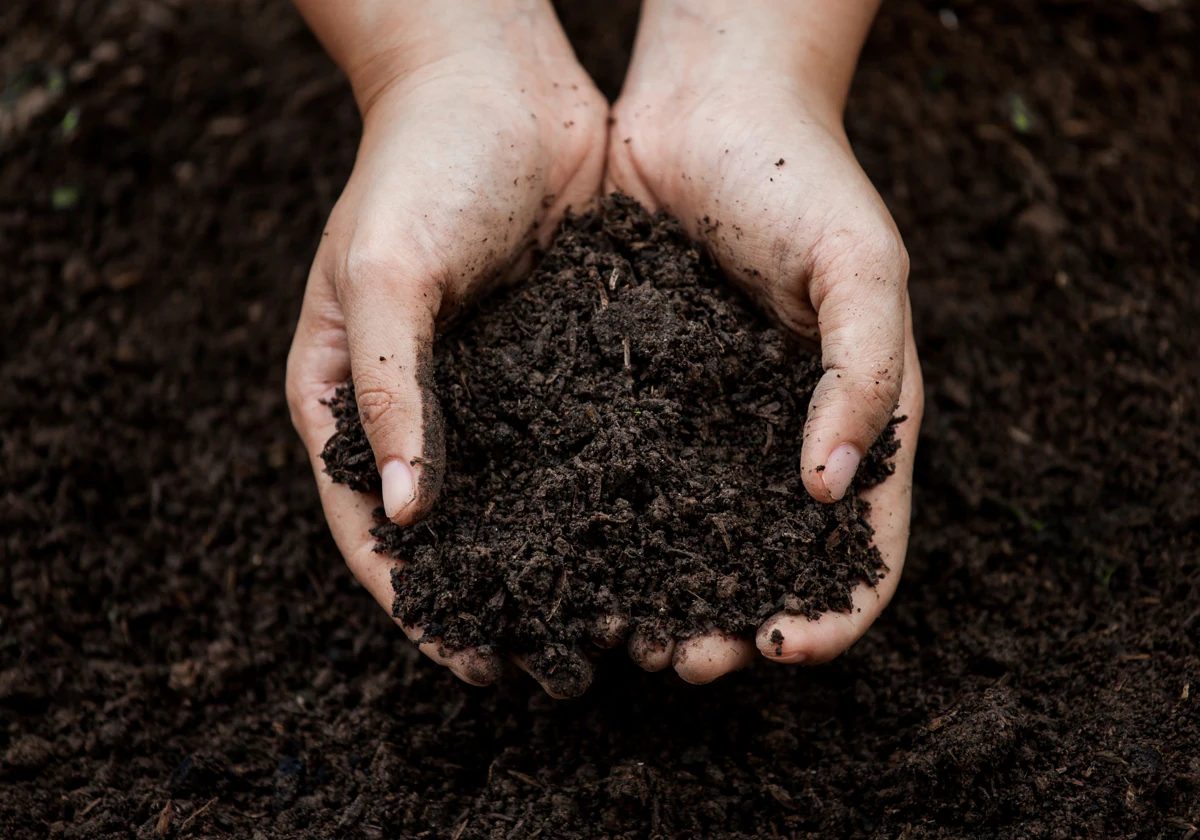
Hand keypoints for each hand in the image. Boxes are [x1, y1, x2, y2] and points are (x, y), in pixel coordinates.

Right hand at [285, 1, 607, 692]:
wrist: (498, 80)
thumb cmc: (418, 163)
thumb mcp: (385, 271)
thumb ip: (389, 388)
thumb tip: (408, 514)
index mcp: (346, 396)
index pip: (371, 527)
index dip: (416, 601)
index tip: (468, 660)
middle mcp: (419, 405)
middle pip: (449, 529)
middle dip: (495, 598)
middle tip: (551, 663)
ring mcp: (490, 388)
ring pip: (520, 497)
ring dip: (558, 558)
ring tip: (609, 619)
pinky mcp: (555, 362)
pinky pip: (576, 443)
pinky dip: (602, 492)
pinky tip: (649, 533)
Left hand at [605, 0, 924, 682]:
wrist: (705, 105)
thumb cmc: (801, 177)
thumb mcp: (863, 267)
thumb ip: (863, 375)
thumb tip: (829, 492)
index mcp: (854, 419)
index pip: (863, 545)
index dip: (834, 610)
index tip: (784, 646)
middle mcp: (778, 436)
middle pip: (766, 561)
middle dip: (733, 622)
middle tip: (684, 660)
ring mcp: (705, 421)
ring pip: (688, 533)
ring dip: (663, 592)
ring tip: (621, 630)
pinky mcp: (637, 395)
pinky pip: (624, 474)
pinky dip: (606, 524)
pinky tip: (570, 553)